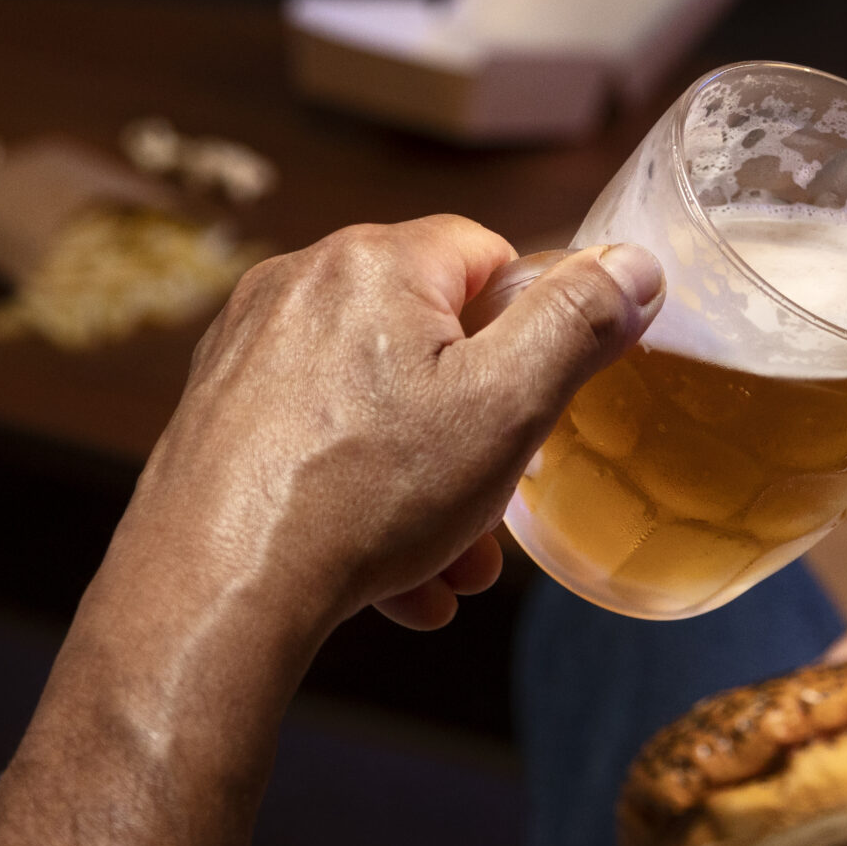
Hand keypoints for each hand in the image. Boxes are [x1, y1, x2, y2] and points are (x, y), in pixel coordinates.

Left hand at [102, 217, 664, 662]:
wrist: (214, 588)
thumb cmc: (360, 496)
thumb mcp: (508, 407)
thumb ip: (577, 323)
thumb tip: (632, 266)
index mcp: (375, 262)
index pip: (488, 256)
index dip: (528, 331)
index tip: (538, 403)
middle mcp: (300, 284)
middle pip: (432, 338)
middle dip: (479, 430)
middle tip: (497, 505)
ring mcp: (248, 349)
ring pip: (378, 402)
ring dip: (429, 482)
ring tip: (450, 564)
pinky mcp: (218, 412)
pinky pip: (319, 439)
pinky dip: (362, 498)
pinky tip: (391, 580)